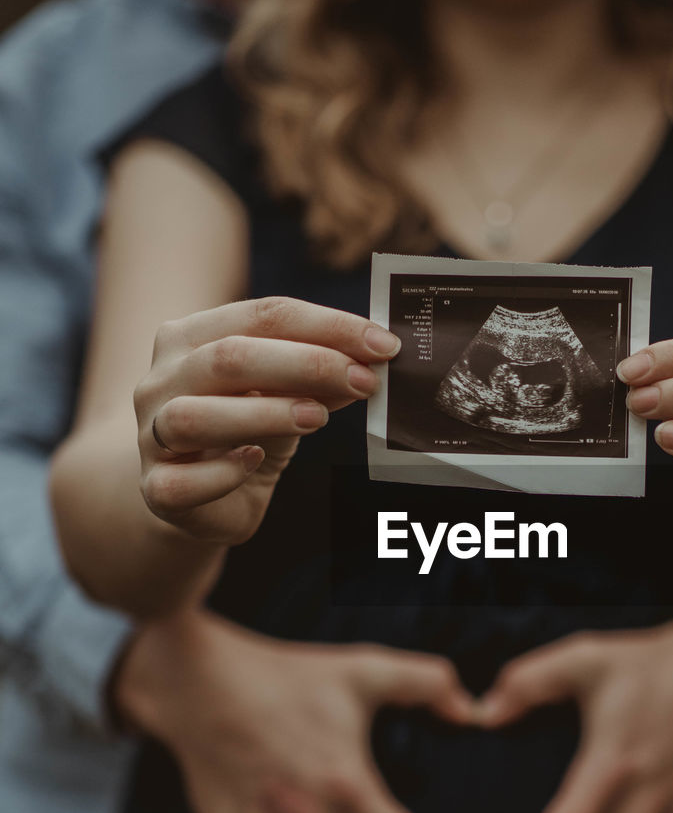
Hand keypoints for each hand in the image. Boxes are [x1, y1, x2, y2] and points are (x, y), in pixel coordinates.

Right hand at [133, 296, 399, 543]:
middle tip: (364, 380)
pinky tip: (255, 461)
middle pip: (229, 357)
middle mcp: (163, 378)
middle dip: (307, 364)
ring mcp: (150, 434)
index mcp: (192, 336)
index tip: (382, 344)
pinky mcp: (155, 489)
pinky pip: (181, 482)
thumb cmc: (246, 432)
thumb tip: (370, 360)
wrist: (200, 498)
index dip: (329, 326)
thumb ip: (319, 378)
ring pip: (194, 416)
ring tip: (318, 418)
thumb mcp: (287, 396)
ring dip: (264, 413)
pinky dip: (222, 472)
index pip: (263, 315)